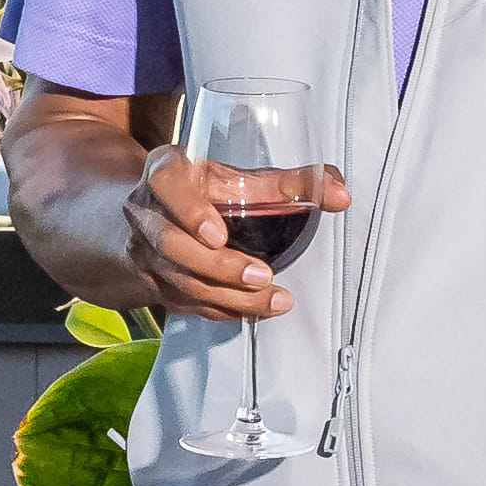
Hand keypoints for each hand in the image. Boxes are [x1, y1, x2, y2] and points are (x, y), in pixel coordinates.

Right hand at [128, 146, 345, 324]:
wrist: (154, 217)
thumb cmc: (203, 190)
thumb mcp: (238, 177)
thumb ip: (288, 184)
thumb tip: (340, 195)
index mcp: (166, 173)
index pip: (166, 186)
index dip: (189, 211)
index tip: (218, 235)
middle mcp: (146, 212)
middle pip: (173, 245)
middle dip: (220, 266)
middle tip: (262, 276)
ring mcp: (145, 253)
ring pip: (181, 280)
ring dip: (229, 296)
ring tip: (274, 300)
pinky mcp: (154, 284)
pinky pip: (188, 303)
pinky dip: (225, 310)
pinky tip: (257, 311)